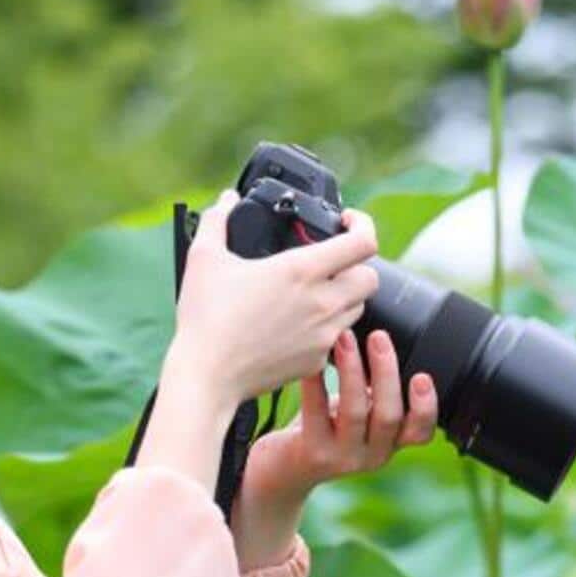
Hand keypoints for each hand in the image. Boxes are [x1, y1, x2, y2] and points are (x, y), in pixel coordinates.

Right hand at [167, 190, 380, 405]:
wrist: (207, 376)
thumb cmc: (206, 318)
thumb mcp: (204, 258)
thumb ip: (217, 220)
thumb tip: (225, 199)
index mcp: (302, 271)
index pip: (364, 243)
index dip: (363, 225)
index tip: (346, 222)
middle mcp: (322, 302)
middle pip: (371, 277)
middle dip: (357, 264)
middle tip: (332, 262)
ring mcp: (323, 335)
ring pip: (359, 308)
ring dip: (345, 296)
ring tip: (315, 292)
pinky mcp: (316, 361)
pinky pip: (337, 338)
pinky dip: (327, 327)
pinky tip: (299, 323)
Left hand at [239, 326, 440, 506]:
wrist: (284, 468)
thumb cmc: (328, 427)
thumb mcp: (361, 412)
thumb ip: (378, 391)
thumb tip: (384, 339)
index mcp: (391, 443)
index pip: (420, 432)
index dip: (425, 407)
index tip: (421, 376)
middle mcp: (373, 455)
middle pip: (388, 416)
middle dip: (385, 372)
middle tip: (379, 336)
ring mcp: (343, 458)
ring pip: (354, 412)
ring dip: (351, 370)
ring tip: (344, 338)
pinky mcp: (314, 453)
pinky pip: (316, 412)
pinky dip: (315, 382)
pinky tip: (311, 359)